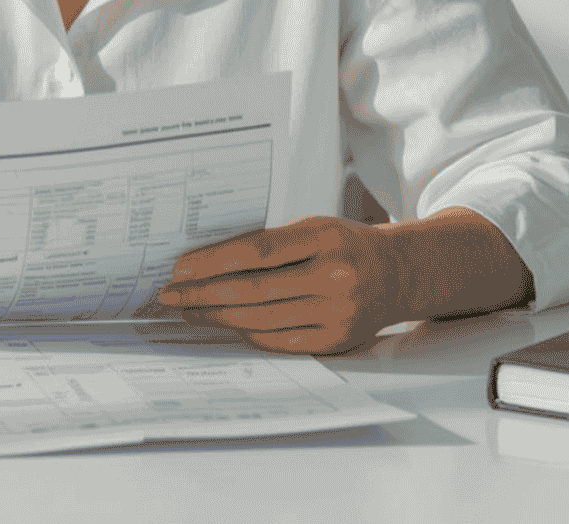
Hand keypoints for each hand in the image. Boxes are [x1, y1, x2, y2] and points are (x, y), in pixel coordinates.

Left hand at [155, 216, 407, 355]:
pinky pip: (279, 341)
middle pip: (254, 290)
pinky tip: (225, 324)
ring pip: (261, 319)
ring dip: (217, 317)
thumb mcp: (314, 227)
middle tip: (170, 294)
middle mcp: (334, 277)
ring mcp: (337, 313)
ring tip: (190, 310)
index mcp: (325, 237)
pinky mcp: (335, 340)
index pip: (258, 252)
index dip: (214, 262)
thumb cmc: (345, 245)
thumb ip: (270, 243)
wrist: (398, 273)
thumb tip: (208, 261)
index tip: (180, 268)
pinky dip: (246, 333)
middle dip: (204, 294)